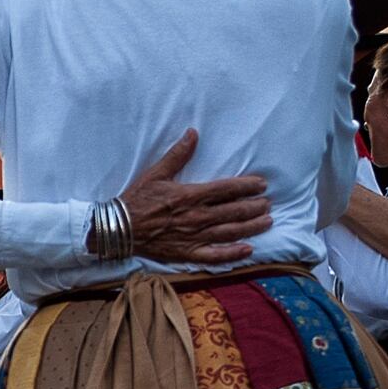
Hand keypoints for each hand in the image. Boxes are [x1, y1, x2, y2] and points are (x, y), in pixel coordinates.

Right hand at [118, 130, 272, 265]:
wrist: (119, 228)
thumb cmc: (137, 199)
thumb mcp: (156, 173)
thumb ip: (178, 155)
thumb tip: (193, 133)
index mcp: (190, 195)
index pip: (226, 189)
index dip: (247, 186)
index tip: (262, 184)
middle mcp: (197, 216)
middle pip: (234, 211)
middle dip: (254, 206)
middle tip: (268, 203)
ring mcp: (194, 236)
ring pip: (230, 232)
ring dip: (251, 227)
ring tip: (267, 221)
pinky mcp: (188, 253)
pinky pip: (215, 255)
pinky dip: (232, 254)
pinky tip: (248, 250)